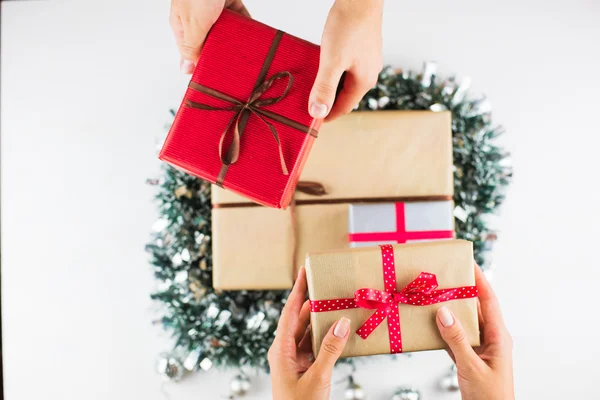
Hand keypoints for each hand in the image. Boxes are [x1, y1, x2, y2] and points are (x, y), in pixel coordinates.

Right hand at [170, 0, 249, 73]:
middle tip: (234, 69)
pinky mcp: (229, 2)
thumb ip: (192, 47)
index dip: (201, 65)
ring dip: (236, 42)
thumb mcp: (193, 24)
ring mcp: (215, 11)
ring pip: (227, 32)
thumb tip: (188, 68)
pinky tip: (253, 36)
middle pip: (212, 44)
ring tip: (246, 55)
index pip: (192, 53)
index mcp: (183, 25)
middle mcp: (198, 19)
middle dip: (222, 55)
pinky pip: (240, 18)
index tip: (213, 79)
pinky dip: (247, 26)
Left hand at [268, 267, 350, 399]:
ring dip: (320, 319)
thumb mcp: (317, 377)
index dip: (297, 290)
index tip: (304, 271)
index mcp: (280, 350)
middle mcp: (284, 351)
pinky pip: (314, 346)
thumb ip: (330, 349)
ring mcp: (293, 360)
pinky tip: (338, 329)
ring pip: (307, 332)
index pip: (289, 313)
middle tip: (325, 283)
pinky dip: (326, 337)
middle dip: (311, 301)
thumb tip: (341, 322)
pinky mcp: (303, 368)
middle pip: (298, 319)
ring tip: (334, 302)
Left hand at [309, 0, 383, 120]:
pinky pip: (345, 66)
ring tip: (310, 84)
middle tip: (305, 103)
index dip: (326, 116)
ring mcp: (366, 60)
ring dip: (328, 85)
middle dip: (326, 100)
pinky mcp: (361, 47)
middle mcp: (368, 73)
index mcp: (364, 82)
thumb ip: (324, 88)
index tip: (309, 120)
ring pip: (344, 80)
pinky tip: (321, 64)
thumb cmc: (349, 26)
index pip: (343, 108)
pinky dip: (332, 70)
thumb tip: (318, 113)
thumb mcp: (332, 61)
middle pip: (344, 96)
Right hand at [436, 264, 513, 399]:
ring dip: (449, 310)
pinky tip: (429, 324)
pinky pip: (454, 338)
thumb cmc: (490, 397)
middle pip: (475, 308)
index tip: (469, 263)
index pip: (489, 301)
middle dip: (461, 291)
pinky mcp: (469, 359)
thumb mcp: (471, 366)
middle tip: (445, 275)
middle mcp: (491, 339)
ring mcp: (480, 349)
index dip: (480, 280)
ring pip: (463, 323)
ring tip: (434, 295)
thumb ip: (457, 339)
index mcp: (499, 337)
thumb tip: (444, 311)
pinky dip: (442, 330)